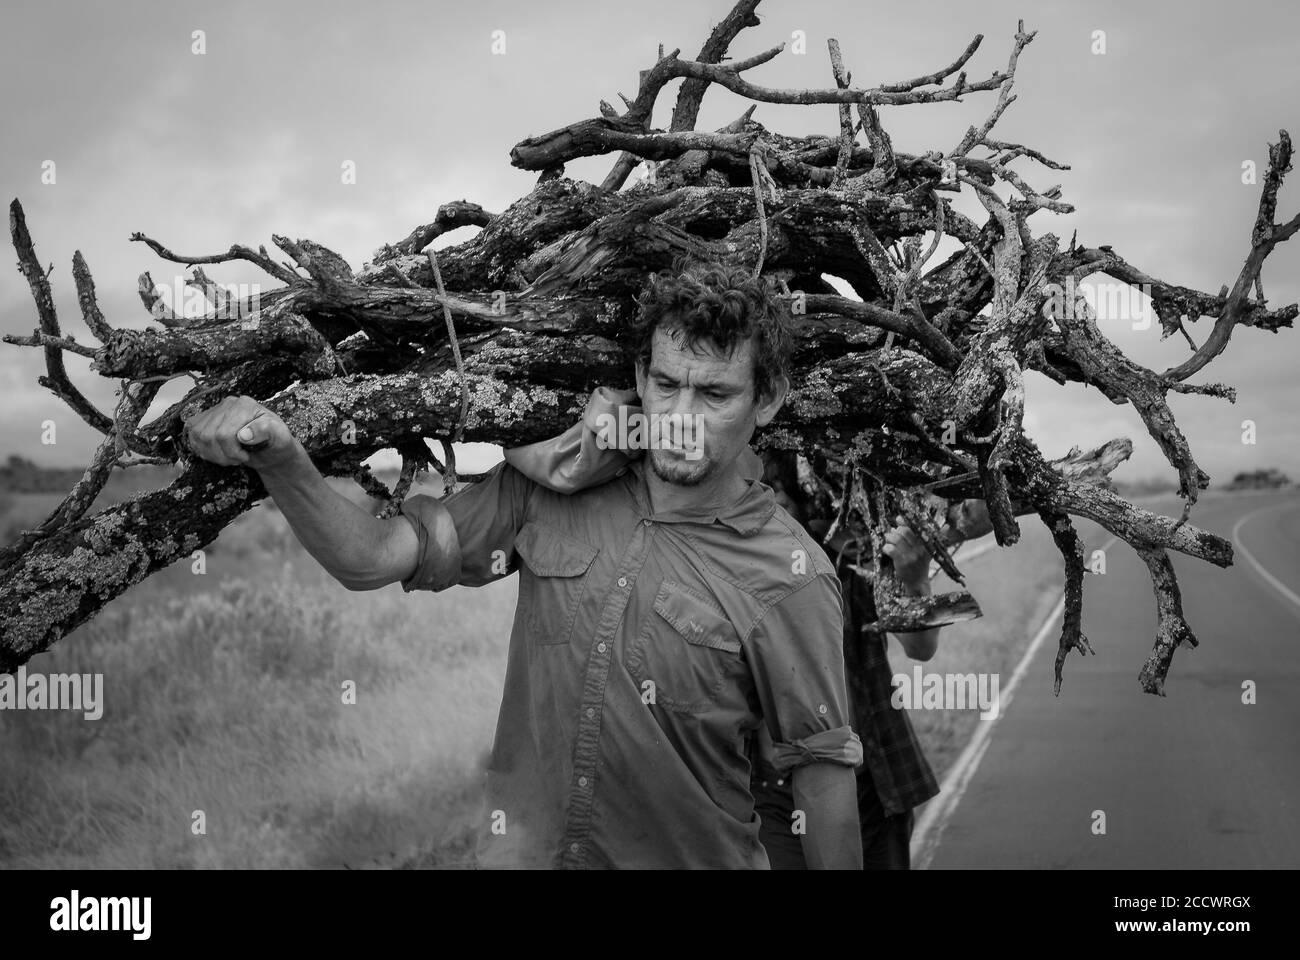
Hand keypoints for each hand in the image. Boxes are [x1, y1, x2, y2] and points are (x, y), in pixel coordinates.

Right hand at [182, 395, 298, 472]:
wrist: (270, 448)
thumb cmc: (276, 442)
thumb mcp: (280, 436)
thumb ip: (266, 431)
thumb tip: (243, 434)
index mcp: (244, 405)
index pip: (224, 433)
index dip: (232, 452)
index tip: (245, 457)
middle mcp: (227, 404)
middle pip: (209, 436)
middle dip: (223, 455)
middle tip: (238, 459)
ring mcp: (214, 411)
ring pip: (198, 437)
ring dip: (213, 454)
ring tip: (230, 457)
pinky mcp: (205, 421)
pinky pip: (192, 436)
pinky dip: (203, 450)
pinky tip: (218, 453)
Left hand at [882, 514, 930, 588]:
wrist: (917, 582)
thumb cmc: (922, 564)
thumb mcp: (931, 551)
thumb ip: (937, 538)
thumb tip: (947, 526)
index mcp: (927, 545)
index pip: (916, 529)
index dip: (905, 522)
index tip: (899, 519)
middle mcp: (920, 550)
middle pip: (904, 532)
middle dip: (896, 531)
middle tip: (892, 533)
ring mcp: (910, 557)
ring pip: (896, 539)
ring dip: (890, 538)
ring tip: (889, 540)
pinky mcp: (901, 563)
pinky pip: (891, 550)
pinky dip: (886, 547)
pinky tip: (887, 549)